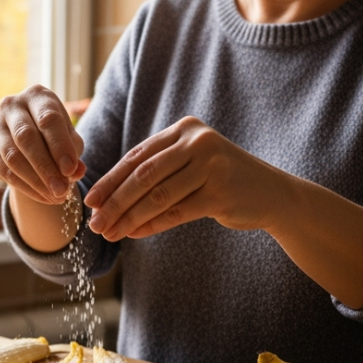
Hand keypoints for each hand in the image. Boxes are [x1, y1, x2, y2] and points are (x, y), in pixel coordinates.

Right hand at [0, 85, 85, 205]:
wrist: (32, 137)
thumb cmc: (56, 134)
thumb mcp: (70, 139)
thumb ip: (74, 154)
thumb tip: (77, 172)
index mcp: (37, 96)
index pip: (47, 119)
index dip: (59, 146)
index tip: (71, 170)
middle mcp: (11, 106)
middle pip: (26, 137)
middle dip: (45, 167)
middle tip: (62, 190)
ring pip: (13, 157)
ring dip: (35, 181)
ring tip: (55, 197)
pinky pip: (4, 171)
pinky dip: (25, 187)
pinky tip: (43, 197)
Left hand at [85, 116, 285, 240]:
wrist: (272, 194)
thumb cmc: (224, 180)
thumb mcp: (192, 164)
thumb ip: (158, 170)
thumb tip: (109, 196)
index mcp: (186, 129)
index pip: (138, 156)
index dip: (111, 180)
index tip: (90, 200)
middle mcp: (198, 141)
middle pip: (144, 175)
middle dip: (115, 201)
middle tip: (95, 222)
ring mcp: (211, 166)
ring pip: (157, 195)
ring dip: (129, 217)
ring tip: (110, 233)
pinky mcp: (220, 192)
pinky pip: (176, 212)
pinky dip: (152, 224)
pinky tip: (134, 234)